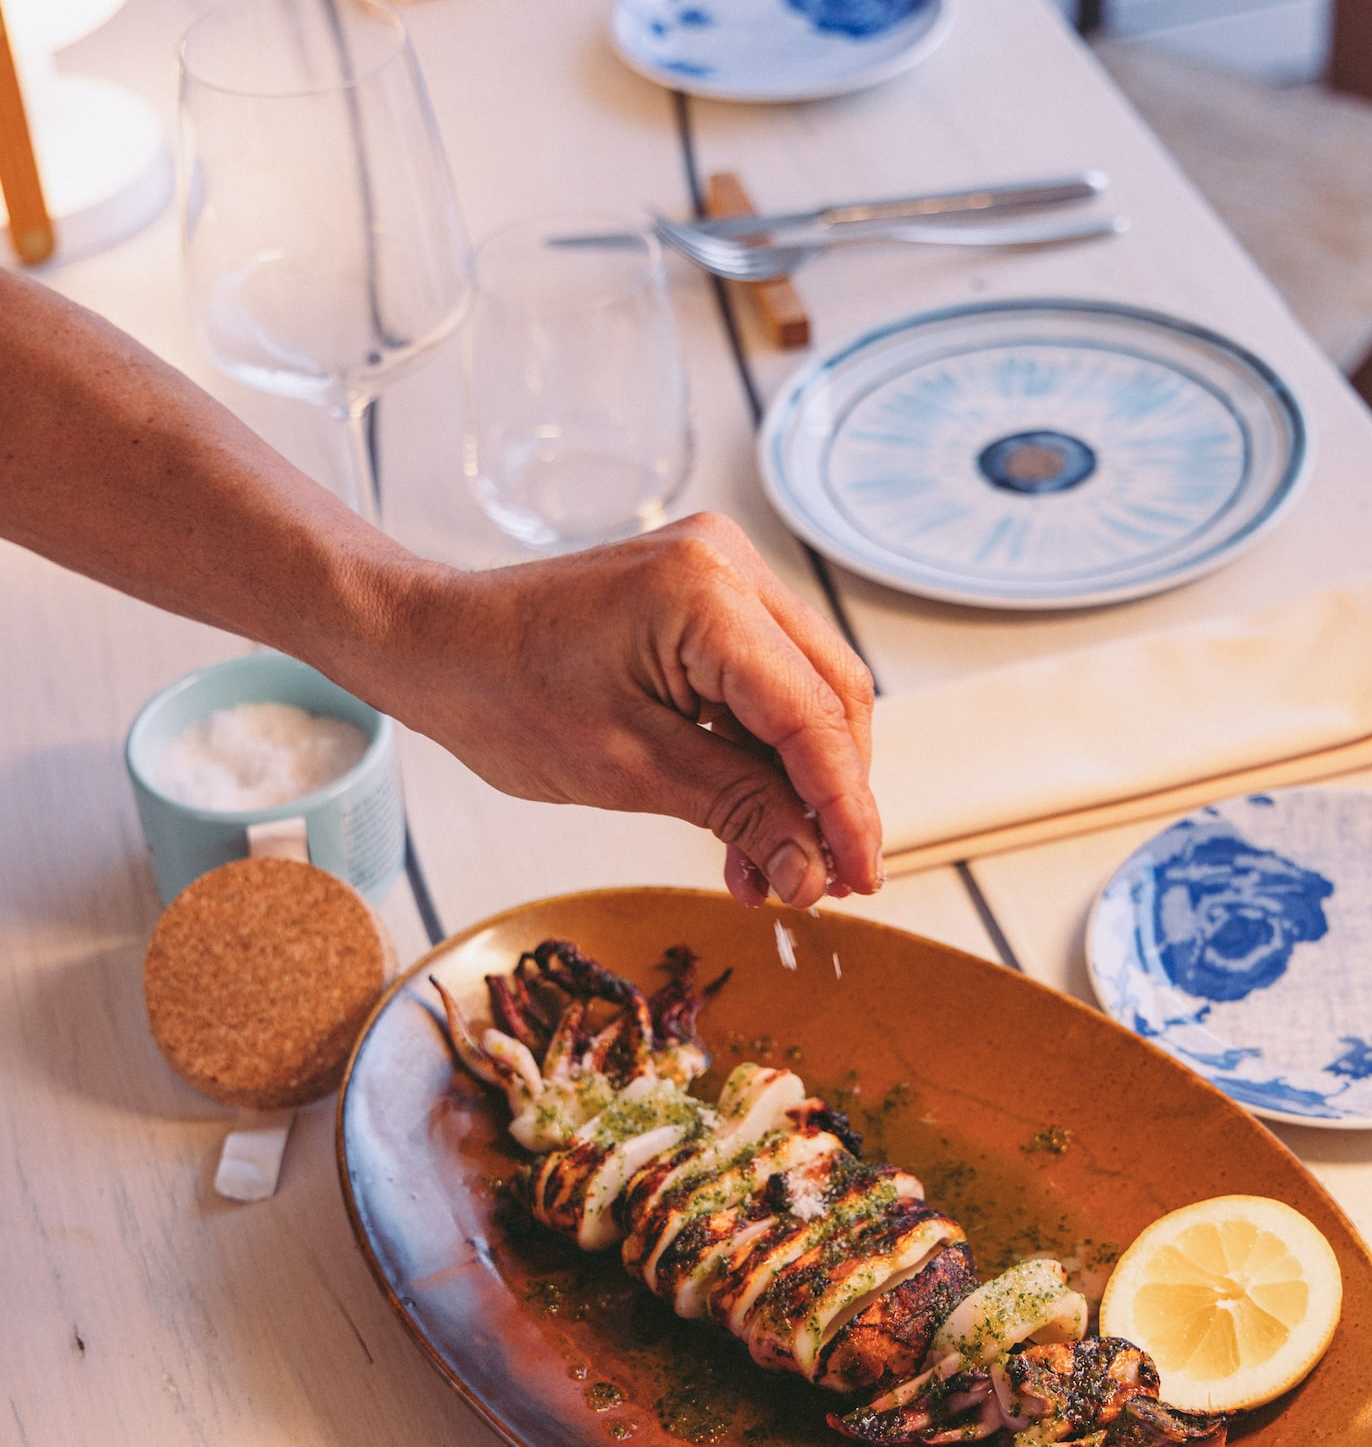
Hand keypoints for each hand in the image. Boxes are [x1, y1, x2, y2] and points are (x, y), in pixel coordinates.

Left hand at [377, 513, 881, 908]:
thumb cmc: (501, 695)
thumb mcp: (626, 771)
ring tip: (770, 870)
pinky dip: (763, 755)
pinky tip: (747, 825)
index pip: (813, 717)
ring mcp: (722, 573)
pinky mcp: (708, 596)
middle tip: (818, 882)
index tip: (860, 880)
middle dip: (831, 798)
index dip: (846, 809)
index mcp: (706, 594)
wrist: (435, 646)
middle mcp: (729, 564)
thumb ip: (736, 810)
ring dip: (797, 786)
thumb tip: (813, 868)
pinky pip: (766, 681)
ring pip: (808, 693)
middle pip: (831, 697)